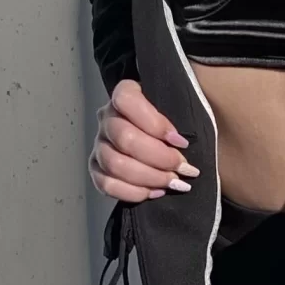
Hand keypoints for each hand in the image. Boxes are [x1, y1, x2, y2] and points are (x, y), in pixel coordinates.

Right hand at [90, 79, 199, 203]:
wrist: (167, 138)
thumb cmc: (179, 117)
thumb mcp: (184, 103)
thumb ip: (186, 106)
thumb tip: (188, 131)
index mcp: (125, 92)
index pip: (127, 100)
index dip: (154, 123)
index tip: (180, 141)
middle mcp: (107, 117)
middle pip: (124, 138)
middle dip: (159, 158)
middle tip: (184, 168)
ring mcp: (99, 144)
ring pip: (115, 164)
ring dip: (149, 177)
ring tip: (174, 182)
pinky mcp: (97, 169)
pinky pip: (107, 185)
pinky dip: (133, 192)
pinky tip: (156, 192)